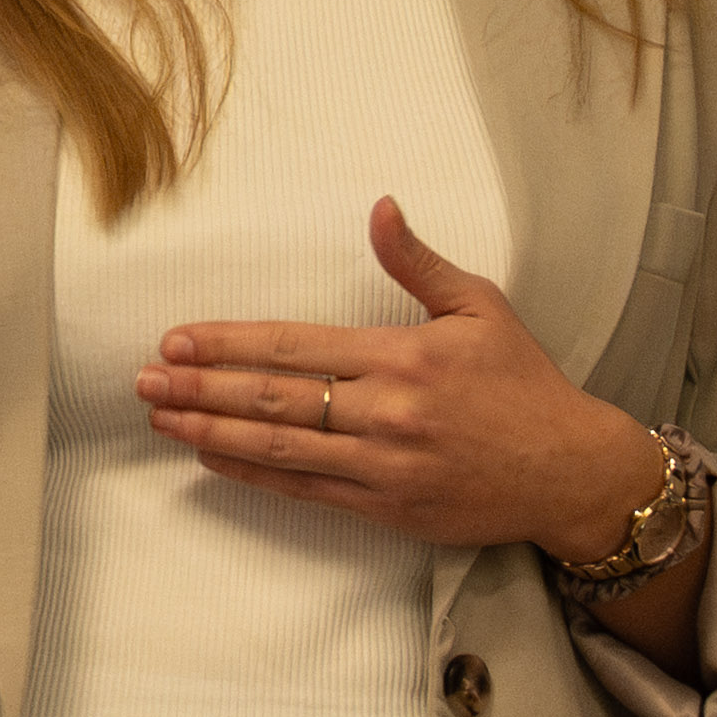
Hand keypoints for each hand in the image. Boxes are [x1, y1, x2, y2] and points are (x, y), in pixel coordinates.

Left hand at [138, 196, 663, 552]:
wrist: (572, 472)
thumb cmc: (524, 385)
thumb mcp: (479, 307)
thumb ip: (417, 262)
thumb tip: (380, 207)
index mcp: (402, 357)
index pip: (293, 345)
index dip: (227, 343)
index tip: (175, 340)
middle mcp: (387, 412)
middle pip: (273, 398)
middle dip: (199, 388)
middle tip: (143, 381)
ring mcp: (385, 465)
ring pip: (280, 447)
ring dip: (212, 432)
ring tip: (161, 417)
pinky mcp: (390, 508)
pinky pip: (307, 489)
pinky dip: (255, 474)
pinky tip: (213, 457)